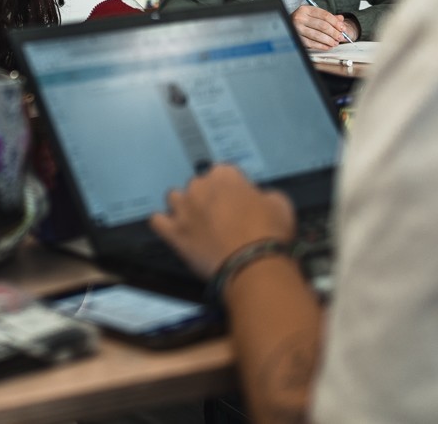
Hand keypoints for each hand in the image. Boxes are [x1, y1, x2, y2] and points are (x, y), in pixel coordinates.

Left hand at [149, 165, 295, 278]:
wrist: (253, 264)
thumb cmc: (269, 233)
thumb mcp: (280, 204)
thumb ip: (264, 194)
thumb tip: (258, 197)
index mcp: (224, 176)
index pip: (223, 172)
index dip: (232, 187)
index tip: (238, 200)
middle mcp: (199, 187)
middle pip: (198, 185)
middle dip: (207, 197)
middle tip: (221, 216)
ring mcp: (182, 209)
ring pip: (174, 198)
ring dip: (184, 207)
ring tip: (196, 222)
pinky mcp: (173, 232)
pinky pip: (157, 221)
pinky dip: (164, 224)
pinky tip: (172, 229)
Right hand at [291, 5, 346, 49]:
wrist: (287, 26)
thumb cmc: (303, 21)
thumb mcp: (314, 15)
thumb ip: (328, 17)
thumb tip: (341, 19)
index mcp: (305, 9)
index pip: (325, 15)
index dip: (336, 22)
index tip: (342, 28)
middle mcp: (299, 18)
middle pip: (322, 25)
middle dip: (334, 32)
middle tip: (341, 37)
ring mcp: (297, 29)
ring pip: (318, 35)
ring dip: (329, 40)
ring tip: (335, 42)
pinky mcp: (297, 38)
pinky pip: (312, 43)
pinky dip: (322, 46)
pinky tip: (328, 46)